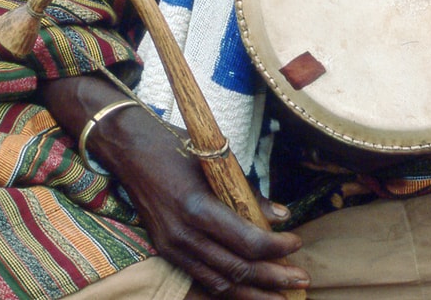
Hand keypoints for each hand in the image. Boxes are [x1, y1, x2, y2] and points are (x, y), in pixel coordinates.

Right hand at [91, 103, 308, 297]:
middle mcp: (183, 234)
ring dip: (253, 294)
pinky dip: (228, 289)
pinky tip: (248, 291)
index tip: (296, 243)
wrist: (129, 149)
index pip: (246, 243)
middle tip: (301, 280)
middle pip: (237, 269)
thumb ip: (248, 193)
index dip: (276, 248)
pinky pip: (202, 279)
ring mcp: (172, 246)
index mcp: (197, 207)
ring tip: (280, 297)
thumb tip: (281, 215)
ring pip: (220, 284)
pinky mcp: (166, 251)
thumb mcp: (215, 161)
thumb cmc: (174, 146)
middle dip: (273, 279)